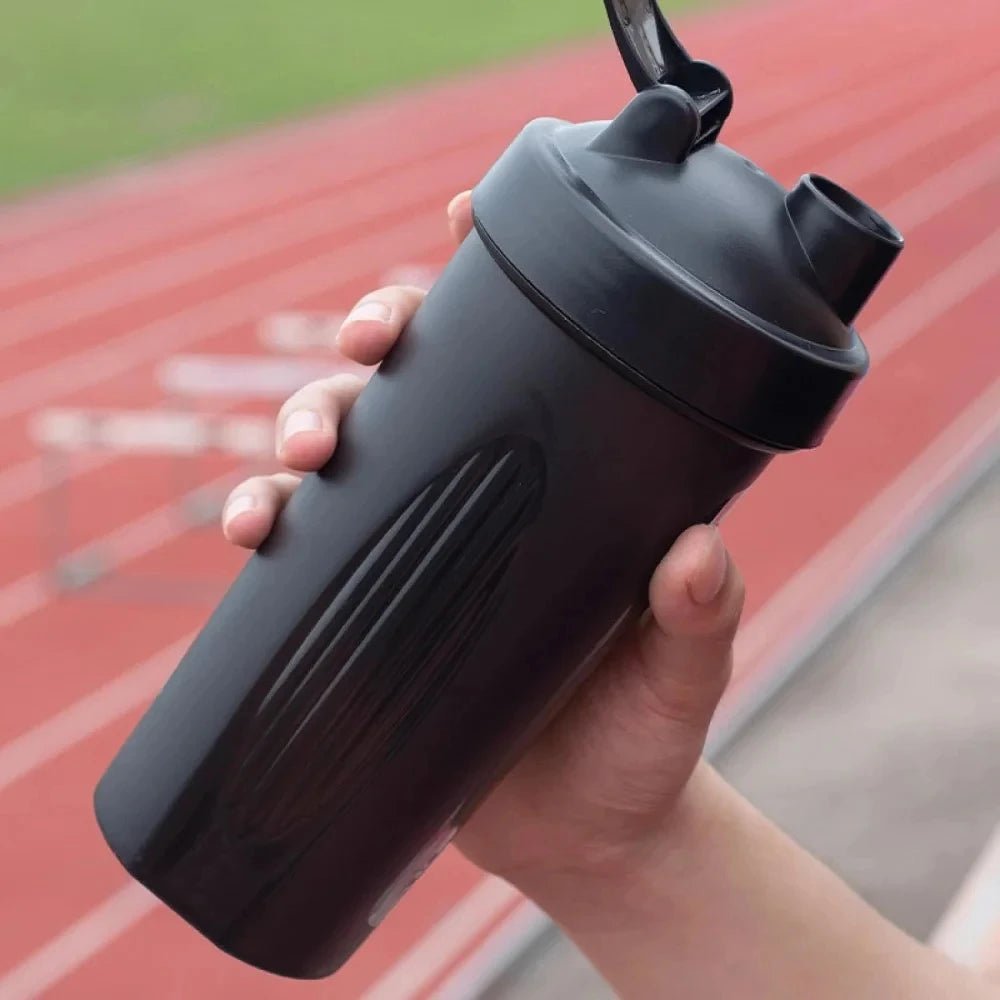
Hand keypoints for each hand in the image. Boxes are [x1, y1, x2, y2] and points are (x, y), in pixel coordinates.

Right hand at [221, 191, 743, 900]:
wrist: (588, 834)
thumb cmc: (644, 744)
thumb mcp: (681, 678)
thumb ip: (697, 620)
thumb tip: (693, 555)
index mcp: (566, 483)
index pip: (525, 356)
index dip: (485, 279)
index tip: (454, 218)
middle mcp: (486, 497)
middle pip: (412, 384)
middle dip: (369, 347)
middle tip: (359, 354)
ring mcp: (420, 548)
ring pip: (345, 452)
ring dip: (303, 424)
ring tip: (302, 458)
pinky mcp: (367, 610)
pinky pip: (302, 548)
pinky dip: (268, 521)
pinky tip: (252, 530)